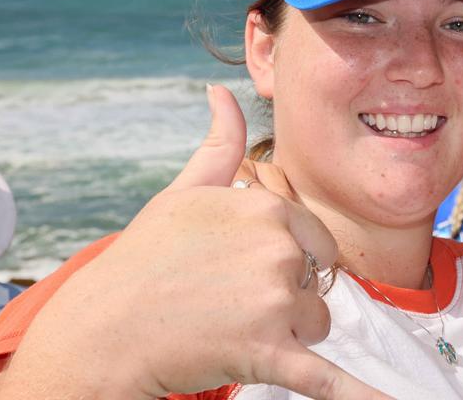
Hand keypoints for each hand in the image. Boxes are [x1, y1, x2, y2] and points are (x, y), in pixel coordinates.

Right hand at [2, 85, 390, 399]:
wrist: (103, 331)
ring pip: (318, 325)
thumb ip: (219, 144)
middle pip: (318, 282)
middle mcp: (278, 249)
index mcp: (266, 207)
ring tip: (229, 329)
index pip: (312, 240)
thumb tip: (220, 92)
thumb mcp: (182, 192)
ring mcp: (275, 302)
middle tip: (227, 302)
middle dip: (287, 297)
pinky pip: (328, 379)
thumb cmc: (143, 261)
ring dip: (287, 335)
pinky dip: (359, 397)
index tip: (235, 269)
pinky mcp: (271, 353)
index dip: (282, 260)